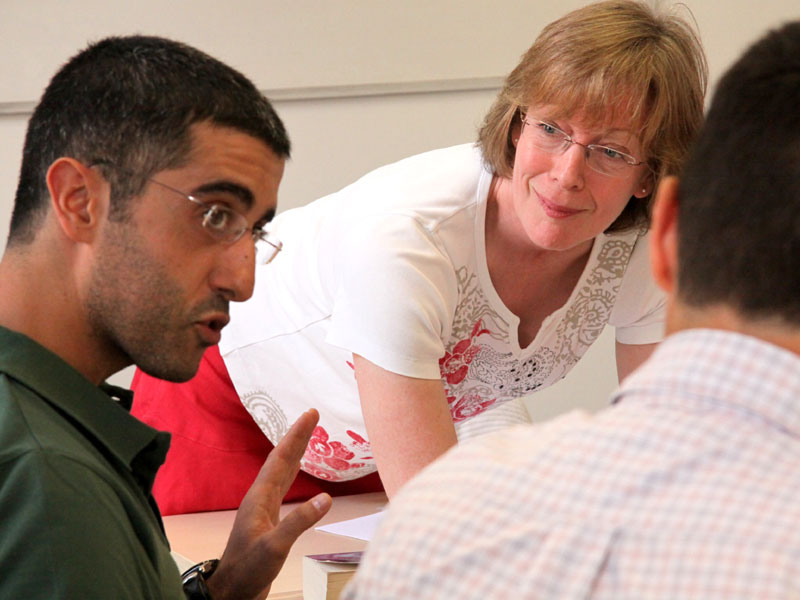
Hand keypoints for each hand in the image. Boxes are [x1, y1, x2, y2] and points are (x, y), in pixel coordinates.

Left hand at [206, 409, 331, 599]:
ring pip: (282, 471)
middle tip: (312, 416)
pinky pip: (283, 487)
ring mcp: (263, 508)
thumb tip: (326, 498)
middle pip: (282, 459)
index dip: (297, 435)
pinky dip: (292, 473)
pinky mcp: (268, 520)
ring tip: (306, 436)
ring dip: (295, 452)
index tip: (310, 414)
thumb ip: (300, 521)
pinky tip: (296, 471)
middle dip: (297, 437)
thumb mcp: (275, 545)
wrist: (233, 590)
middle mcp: (261, 497)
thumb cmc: (248, 569)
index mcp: (260, 497)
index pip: (282, 458)